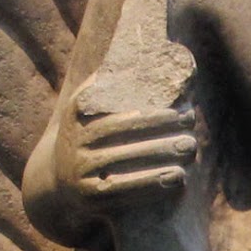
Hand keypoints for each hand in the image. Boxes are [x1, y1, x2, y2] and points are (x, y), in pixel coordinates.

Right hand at [55, 87, 197, 209]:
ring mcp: (78, 172)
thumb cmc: (90, 135)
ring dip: (161, 157)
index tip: (183, 111)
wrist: (58, 180)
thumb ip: (114, 84)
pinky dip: (152, 186)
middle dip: (162, 133)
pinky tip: (178, 179)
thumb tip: (151, 53)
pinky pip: (124, 192)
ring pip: (126, 164)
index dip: (154, 114)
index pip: (120, 111)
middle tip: (192, 131)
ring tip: (189, 150)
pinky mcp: (88, 198)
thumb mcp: (92, 106)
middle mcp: (74, 141)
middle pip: (124, 136)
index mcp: (78, 114)